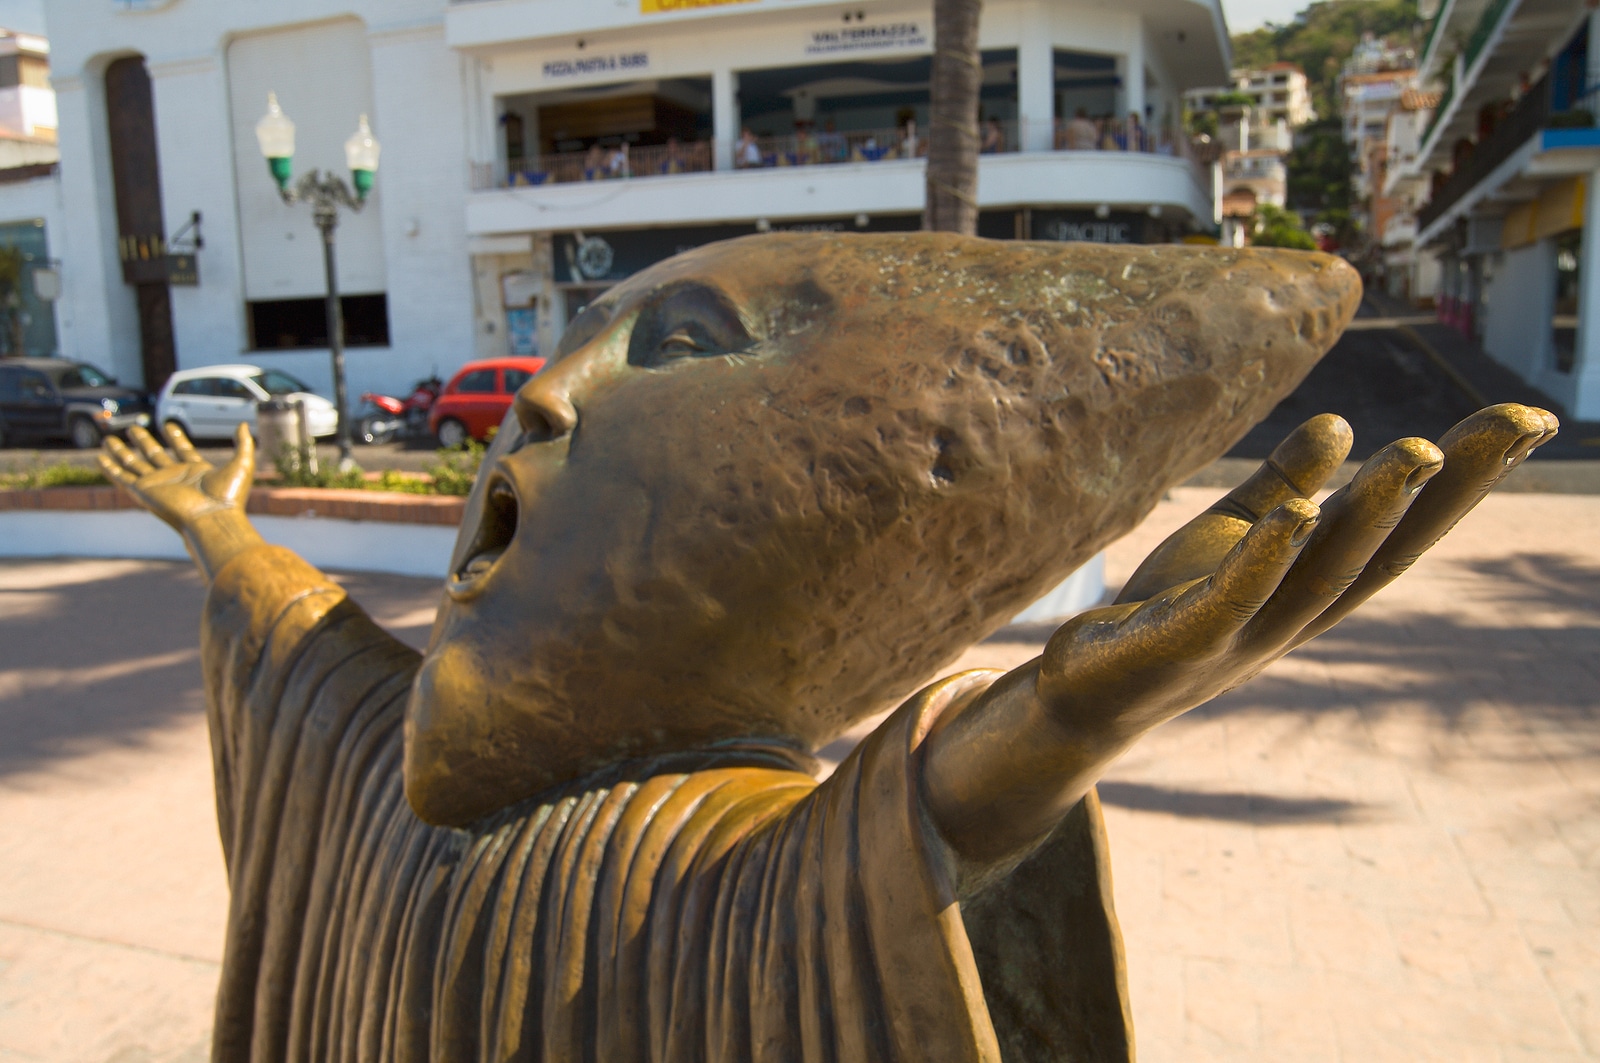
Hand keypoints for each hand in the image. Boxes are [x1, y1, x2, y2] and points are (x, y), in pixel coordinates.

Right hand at [100, 422, 262, 579]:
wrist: (214, 518)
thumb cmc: (230, 496)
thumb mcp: (242, 463)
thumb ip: (244, 443)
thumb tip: (243, 425)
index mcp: (196, 471)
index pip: (183, 450)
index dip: (176, 438)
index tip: (169, 425)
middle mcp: (174, 477)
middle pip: (155, 455)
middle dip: (144, 442)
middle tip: (134, 429)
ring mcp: (158, 484)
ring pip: (135, 464)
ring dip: (122, 452)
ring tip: (108, 439)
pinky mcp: (143, 491)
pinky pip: (122, 477)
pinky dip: (110, 468)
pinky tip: (99, 458)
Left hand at [921, 404, 1557, 868]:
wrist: (1085, 693)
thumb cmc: (1169, 613)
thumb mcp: (1231, 538)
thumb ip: (1285, 483)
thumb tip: (1343, 424)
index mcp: (1311, 589)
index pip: (1401, 531)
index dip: (1465, 482)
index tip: (1528, 420)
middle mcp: (1292, 618)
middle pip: (1381, 551)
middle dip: (1444, 491)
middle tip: (1509, 427)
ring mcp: (1240, 637)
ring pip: (1318, 575)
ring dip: (1369, 516)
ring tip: (1416, 453)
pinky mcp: (1177, 645)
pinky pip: (1228, 601)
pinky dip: (1263, 561)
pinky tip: (1292, 516)